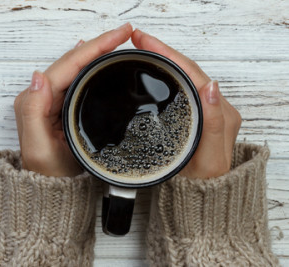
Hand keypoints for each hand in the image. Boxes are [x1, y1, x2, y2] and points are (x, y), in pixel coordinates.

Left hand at [14, 23, 133, 176]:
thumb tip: (38, 76)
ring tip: (116, 39)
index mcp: (35, 100)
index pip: (67, 65)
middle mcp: (40, 96)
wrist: (50, 190)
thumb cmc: (47, 173)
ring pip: (75, 67)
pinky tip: (97, 58)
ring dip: (95, 51)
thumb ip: (33, 111)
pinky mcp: (60, 106)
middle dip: (98, 44)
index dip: (94, 47)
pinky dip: (90, 65)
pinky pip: (76, 79)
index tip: (119, 35)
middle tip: (125, 32)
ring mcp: (51, 100)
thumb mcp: (39, 147)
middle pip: (72, 61)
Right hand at [131, 29, 241, 178]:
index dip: (167, 53)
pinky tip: (150, 71)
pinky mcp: (190, 116)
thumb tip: (212, 86)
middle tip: (136, 38)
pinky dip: (162, 74)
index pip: (191, 72)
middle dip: (161, 49)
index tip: (144, 40)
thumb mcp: (209, 157)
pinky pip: (177, 87)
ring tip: (140, 48)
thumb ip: (213, 123)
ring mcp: (201, 111)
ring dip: (161, 59)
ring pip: (181, 76)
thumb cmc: (203, 182)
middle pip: (186, 69)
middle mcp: (213, 107)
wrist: (199, 200)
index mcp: (220, 112)